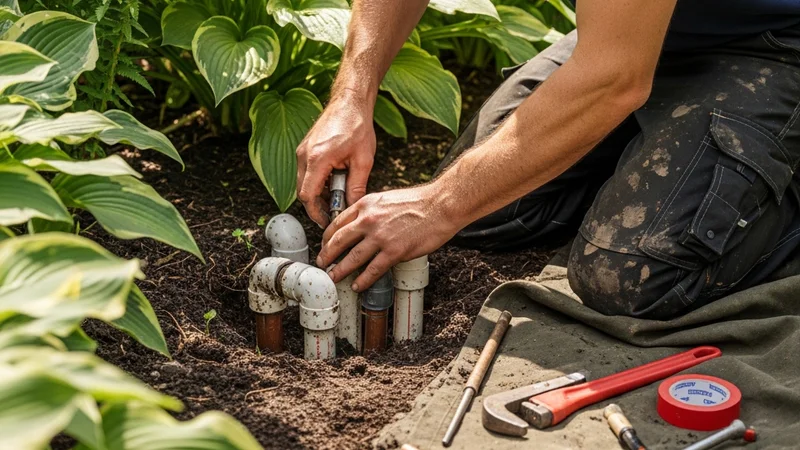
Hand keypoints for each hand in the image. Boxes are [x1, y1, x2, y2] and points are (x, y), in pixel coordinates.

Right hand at [296, 91, 375, 227]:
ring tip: (339, 195)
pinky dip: (318, 182)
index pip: (308, 196)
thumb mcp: (363, 160)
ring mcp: (302, 150)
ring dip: (319, 193)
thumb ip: (356, 186)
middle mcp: (304, 155)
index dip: (316, 213)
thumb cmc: (357, 125)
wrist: (350, 101)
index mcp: (317, 158)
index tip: (327, 221)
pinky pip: (307, 172)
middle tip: (335, 212)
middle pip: (303, 192)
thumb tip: (352, 207)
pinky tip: (335, 182)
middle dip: (318, 205)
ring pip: (304, 183)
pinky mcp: (304, 148)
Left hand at [316, 184, 458, 290]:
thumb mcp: (386, 198)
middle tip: (322, 263)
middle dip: (327, 255)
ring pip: (352, 258)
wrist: (441, 205)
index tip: (325, 245)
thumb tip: (362, 222)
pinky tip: (357, 285)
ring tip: (333, 277)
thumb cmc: (419, 201)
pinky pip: (373, 270)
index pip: (338, 223)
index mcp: (366, 205)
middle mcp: (369, 220)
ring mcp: (381, 236)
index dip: (327, 237)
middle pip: (339, 241)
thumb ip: (371, 210)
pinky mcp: (394, 251)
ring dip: (340, 270)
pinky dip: (362, 280)